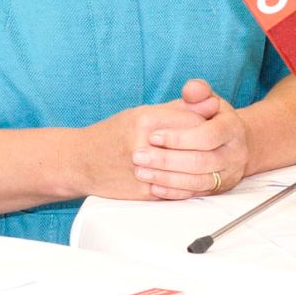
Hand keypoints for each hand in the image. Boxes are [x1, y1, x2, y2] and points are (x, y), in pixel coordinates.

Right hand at [80, 94, 211, 200]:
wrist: (81, 162)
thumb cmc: (114, 134)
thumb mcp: (141, 114)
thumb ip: (179, 108)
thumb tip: (212, 103)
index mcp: (144, 119)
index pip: (193, 120)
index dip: (207, 123)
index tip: (211, 126)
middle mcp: (143, 143)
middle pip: (194, 145)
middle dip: (208, 147)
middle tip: (214, 146)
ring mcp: (143, 169)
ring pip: (189, 171)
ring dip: (201, 168)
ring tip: (206, 163)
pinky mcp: (144, 192)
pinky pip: (178, 190)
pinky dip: (189, 186)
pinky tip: (193, 179)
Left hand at [129, 78, 248, 199]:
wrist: (232, 142)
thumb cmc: (212, 116)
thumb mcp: (207, 99)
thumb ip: (198, 91)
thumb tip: (191, 90)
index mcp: (232, 129)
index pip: (207, 136)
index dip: (179, 137)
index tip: (152, 136)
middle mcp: (235, 154)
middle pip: (201, 161)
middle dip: (167, 160)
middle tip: (138, 156)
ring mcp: (228, 174)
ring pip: (198, 181)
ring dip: (167, 178)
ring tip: (140, 172)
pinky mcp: (219, 189)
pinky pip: (196, 194)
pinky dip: (174, 192)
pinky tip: (153, 187)